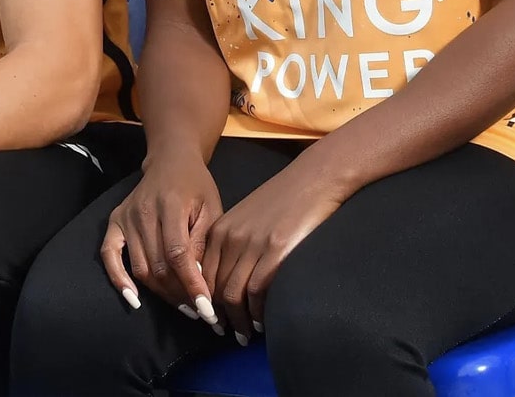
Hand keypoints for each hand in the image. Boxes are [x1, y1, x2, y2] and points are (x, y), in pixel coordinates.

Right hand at [100, 150, 226, 333]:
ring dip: (161, 293)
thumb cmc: (196, 186)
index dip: (192, 284)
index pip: (178, 254)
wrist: (170, 162)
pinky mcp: (114, 222)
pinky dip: (119, 280)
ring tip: (183, 306)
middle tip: (200, 312)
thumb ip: (203, 242)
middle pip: (159, 266)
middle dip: (180, 294)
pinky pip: (110, 256)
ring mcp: (126, 217)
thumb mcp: (212, 208)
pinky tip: (133, 299)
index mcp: (171, 204)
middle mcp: (143, 211)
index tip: (206, 308)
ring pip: (140, 268)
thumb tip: (199, 280)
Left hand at [202, 164, 343, 342]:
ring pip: (232, 295)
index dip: (204, 302)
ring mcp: (252, 245)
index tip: (210, 319)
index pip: (200, 275)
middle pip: (213, 288)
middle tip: (226, 333)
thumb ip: (232, 243)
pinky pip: (256, 292)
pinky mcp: (276, 252)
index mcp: (219, 230)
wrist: (313, 179)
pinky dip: (257, 312)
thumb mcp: (246, 218)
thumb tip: (226, 279)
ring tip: (244, 334)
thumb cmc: (283, 200)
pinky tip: (262, 321)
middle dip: (217, 316)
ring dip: (237, 321)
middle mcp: (230, 238)